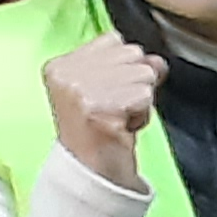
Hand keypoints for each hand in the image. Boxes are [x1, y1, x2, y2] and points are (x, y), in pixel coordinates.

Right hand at [40, 33, 160, 188]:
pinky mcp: (100, 107)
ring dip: (141, 100)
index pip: (113, 39)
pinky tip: (122, 129)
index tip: (107, 97)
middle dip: (134, 83)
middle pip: (132, 52)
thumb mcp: (107, 89)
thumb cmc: (99, 134)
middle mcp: (66, 75)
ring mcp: (81, 90)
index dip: (123, 68)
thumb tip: (157, 61)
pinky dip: (143, 115)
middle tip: (114, 110)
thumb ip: (129, 64)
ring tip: (118, 120)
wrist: (92, 177)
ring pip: (143, 72)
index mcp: (59, 66)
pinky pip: (145, 96)